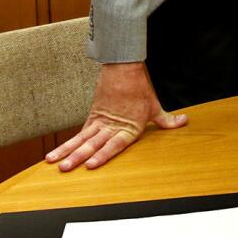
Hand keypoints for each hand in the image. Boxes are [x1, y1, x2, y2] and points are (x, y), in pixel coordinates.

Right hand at [45, 62, 187, 171]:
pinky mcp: (93, 115)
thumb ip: (167, 121)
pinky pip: (79, 132)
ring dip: (68, 151)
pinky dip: (68, 143)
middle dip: (78, 157)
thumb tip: (183, 122)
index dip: (102, 156)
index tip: (90, 165)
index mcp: (128, 128)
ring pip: (81, 139)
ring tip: (54, 162)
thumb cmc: (140, 89)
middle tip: (65, 168)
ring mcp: (100, 122)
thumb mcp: (155, 107)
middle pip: (92, 144)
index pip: (113, 145)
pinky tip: (57, 153)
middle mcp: (111, 127)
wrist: (124, 68)